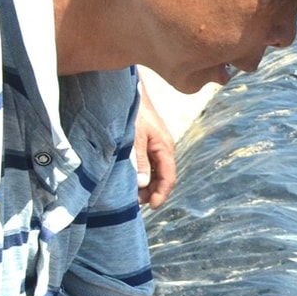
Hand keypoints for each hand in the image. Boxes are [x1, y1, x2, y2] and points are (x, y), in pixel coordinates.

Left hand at [133, 81, 176, 207]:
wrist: (128, 88)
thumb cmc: (132, 111)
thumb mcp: (134, 138)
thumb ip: (140, 161)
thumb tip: (144, 185)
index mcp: (164, 147)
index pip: (168, 177)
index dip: (161, 194)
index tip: (151, 206)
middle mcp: (164, 147)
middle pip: (164, 176)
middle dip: (152, 192)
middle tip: (136, 202)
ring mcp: (157, 143)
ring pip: (156, 170)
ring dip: (147, 184)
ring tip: (133, 194)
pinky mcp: (148, 140)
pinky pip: (150, 162)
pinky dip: (143, 173)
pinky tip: (133, 178)